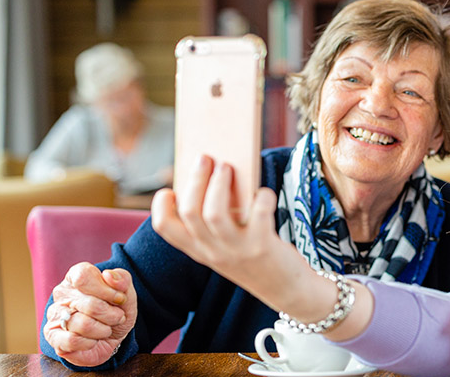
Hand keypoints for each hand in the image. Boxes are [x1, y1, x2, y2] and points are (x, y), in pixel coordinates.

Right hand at [43, 263, 135, 366]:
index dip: (106, 290)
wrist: (112, 336)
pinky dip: (90, 343)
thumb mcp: (126, 293)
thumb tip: (107, 275)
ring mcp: (54, 315)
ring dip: (103, 330)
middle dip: (112, 315)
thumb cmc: (116, 310)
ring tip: (105, 329)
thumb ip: (122, 279)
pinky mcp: (53, 337)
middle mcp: (61, 294)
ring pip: (84, 325)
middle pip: (90, 305)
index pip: (83, 277)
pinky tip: (93, 340)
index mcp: (75, 277)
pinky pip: (72, 341)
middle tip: (118, 317)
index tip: (120, 299)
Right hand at [152, 155, 374, 342]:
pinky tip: (264, 193)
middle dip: (196, 180)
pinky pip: (258, 214)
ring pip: (215, 213)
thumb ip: (218, 221)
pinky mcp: (263, 247)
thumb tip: (216, 173)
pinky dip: (261, 197)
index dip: (161, 205)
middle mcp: (214, 252)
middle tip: (206, 158)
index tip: (170, 188)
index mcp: (200, 251)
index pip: (165, 228)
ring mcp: (237, 251)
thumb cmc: (257, 258)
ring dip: (220, 184)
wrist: (289, 291)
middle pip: (190, 212)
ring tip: (228, 166)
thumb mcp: (229, 246)